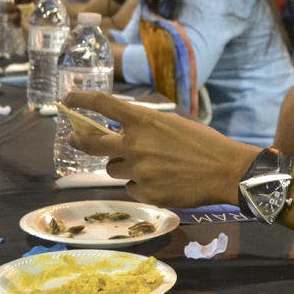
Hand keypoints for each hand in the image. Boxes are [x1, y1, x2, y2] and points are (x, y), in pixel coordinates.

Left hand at [63, 91, 258, 207]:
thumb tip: (124, 133)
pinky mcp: (145, 193)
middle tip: (73, 139)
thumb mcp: (172, 124)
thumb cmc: (203, 143)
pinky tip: (162, 182)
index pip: (103, 104)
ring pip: (113, 169)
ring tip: (148, 166)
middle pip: (92, 143)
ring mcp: (138, 171)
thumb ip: (146, 127)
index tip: (68, 99)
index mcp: (144, 121)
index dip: (81, 100)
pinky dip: (141, 185)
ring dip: (123, 166)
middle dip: (79, 141)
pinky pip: (131, 188)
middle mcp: (135, 145)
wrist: (225, 170)